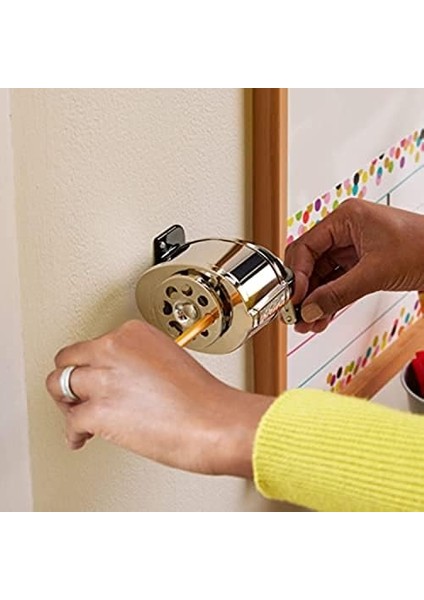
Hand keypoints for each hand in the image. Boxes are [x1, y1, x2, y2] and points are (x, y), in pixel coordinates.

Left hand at [46, 320, 272, 477]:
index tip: (98, 376)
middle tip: (76, 395)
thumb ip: (140, 364)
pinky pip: (70, 421)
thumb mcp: (169, 361)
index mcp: (133, 333)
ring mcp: (104, 378)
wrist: (215, 423)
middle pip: (68, 358)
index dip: (94, 364)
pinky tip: (81, 438)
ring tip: (75, 415)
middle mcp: (114, 348)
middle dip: (71, 378)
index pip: (95, 344)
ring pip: (59, 385)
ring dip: (67, 404)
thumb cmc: (204, 400)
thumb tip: (124, 383)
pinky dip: (73, 433)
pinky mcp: (98, 411)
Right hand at [285, 199, 423, 333]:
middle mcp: (345, 231)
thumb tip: (311, 309)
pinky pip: (337, 283)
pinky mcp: (361, 264)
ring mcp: (353, 248)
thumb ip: (338, 293)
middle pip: (310, 262)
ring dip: (314, 300)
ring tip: (308, 322)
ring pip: (322, 276)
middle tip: (296, 314)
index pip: (306, 246)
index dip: (296, 275)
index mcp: (345, 218)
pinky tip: (322, 317)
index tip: (293, 298)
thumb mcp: (375, 272)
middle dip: (303, 291)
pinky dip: (329, 300)